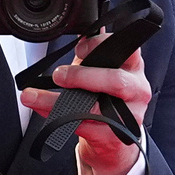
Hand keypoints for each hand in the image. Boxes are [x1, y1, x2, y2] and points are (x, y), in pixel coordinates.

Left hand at [20, 32, 150, 174]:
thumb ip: (93, 55)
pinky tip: (42, 109)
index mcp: (134, 68)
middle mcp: (137, 91)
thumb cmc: (107, 97)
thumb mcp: (102, 71)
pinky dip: (58, 118)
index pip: (128, 50)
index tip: (78, 49)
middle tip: (59, 75)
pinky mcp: (113, 137)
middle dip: (82, 76)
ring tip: (37, 96)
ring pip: (95, 108)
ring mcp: (128, 116)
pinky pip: (83, 126)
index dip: (102, 46)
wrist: (111, 136)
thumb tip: (80, 37)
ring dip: (60, 101)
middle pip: (116, 81)